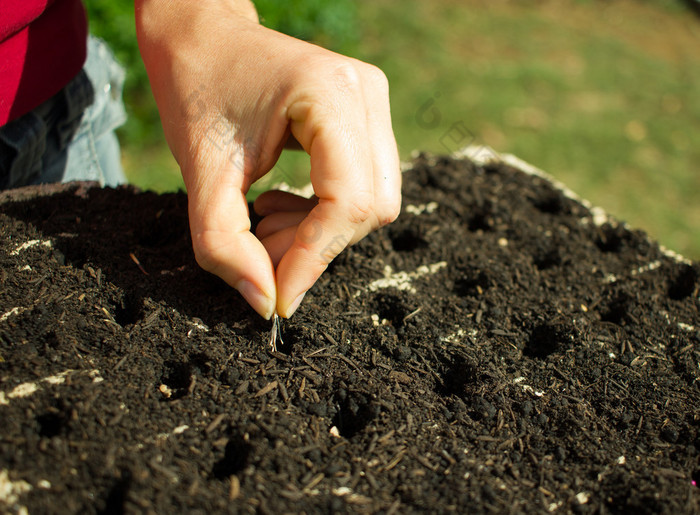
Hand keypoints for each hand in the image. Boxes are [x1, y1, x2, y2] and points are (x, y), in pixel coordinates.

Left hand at [136, 0, 400, 318]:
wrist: (202, 37)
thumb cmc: (196, 89)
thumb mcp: (200, 169)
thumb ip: (223, 241)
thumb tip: (264, 302)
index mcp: (328, 92)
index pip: (347, 200)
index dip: (314, 258)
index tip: (278, 300)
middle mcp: (365, 92)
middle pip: (369, 207)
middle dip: (315, 246)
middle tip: (259, 249)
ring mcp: (373, 102)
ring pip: (372, 203)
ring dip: (317, 233)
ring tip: (263, 220)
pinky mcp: (367, 117)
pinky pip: (363, 188)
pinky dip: (322, 215)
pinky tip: (279, 203)